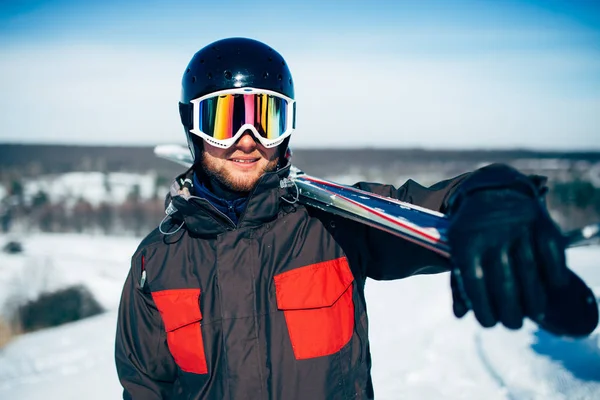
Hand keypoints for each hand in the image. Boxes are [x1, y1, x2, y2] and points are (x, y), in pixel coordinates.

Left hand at [447, 164, 597, 336]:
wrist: (492, 190)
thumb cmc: (473, 229)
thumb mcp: (458, 248)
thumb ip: (459, 281)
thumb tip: (462, 315)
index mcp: (466, 244)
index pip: (476, 287)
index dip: (484, 311)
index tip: (489, 323)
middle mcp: (493, 237)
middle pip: (505, 287)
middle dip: (510, 314)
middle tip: (513, 323)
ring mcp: (519, 230)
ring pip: (531, 276)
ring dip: (534, 302)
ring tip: (533, 314)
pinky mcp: (542, 224)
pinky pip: (553, 259)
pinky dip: (554, 278)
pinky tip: (551, 288)